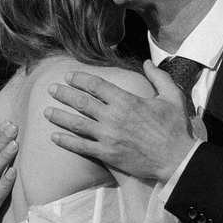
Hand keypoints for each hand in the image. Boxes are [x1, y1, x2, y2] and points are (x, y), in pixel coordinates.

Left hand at [44, 68, 195, 184]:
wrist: (177, 159)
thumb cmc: (175, 128)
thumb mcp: (172, 96)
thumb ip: (158, 77)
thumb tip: (146, 62)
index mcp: (126, 100)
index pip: (96, 85)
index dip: (79, 79)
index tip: (69, 76)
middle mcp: (113, 117)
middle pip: (81, 102)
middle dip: (63, 94)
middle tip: (51, 89)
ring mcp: (108, 137)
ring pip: (77, 124)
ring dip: (59, 116)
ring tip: (46, 111)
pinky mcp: (107, 154)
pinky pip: (81, 147)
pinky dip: (66, 141)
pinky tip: (54, 137)